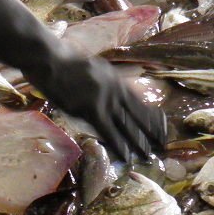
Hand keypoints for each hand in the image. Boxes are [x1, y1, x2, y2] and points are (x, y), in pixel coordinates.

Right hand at [31, 53, 168, 164]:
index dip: (150, 116)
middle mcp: (114, 90)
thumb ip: (105, 80)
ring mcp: (104, 100)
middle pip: (137, 114)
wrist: (50, 59)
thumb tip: (114, 89)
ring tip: (148, 155)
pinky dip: (118, 144)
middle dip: (151, 131)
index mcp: (115, 80)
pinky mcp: (91, 110)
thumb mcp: (92, 67)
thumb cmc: (64, 62)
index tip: (160, 127)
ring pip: (126, 125)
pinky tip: (126, 156)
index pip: (138, 101)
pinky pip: (108, 131)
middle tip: (163, 144)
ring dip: (138, 142)